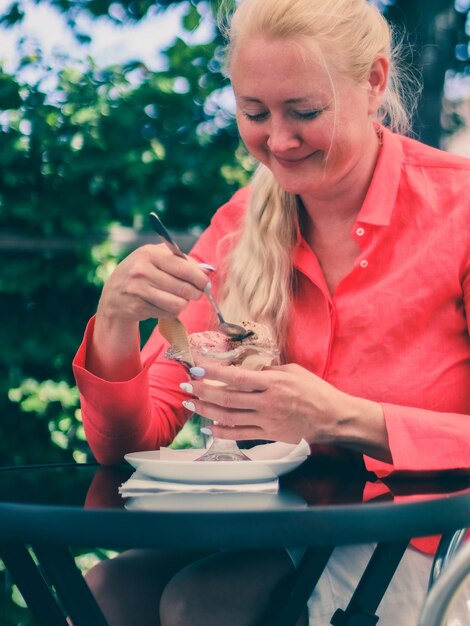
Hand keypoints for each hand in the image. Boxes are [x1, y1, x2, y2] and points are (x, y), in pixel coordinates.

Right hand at [98, 244, 208, 325]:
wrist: (114, 292)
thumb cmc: (143, 271)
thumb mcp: (157, 257)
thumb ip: (182, 261)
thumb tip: (207, 272)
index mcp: (150, 254)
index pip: (185, 268)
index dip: (200, 279)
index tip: (205, 284)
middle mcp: (142, 271)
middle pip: (184, 289)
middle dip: (195, 293)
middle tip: (195, 293)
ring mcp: (138, 290)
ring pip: (178, 304)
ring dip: (183, 303)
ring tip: (178, 298)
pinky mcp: (137, 307)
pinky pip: (167, 313)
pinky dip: (170, 311)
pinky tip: (163, 305)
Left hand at [184, 363, 390, 460]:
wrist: (333, 418)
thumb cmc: (315, 390)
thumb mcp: (292, 371)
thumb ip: (268, 370)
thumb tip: (245, 367)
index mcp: (273, 383)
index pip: (237, 377)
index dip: (214, 374)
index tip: (198, 368)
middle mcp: (267, 402)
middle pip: (227, 398)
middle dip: (203, 391)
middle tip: (186, 385)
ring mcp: (267, 421)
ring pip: (229, 417)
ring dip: (206, 410)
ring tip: (190, 403)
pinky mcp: (269, 434)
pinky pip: (240, 434)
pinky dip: (222, 432)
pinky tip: (208, 428)